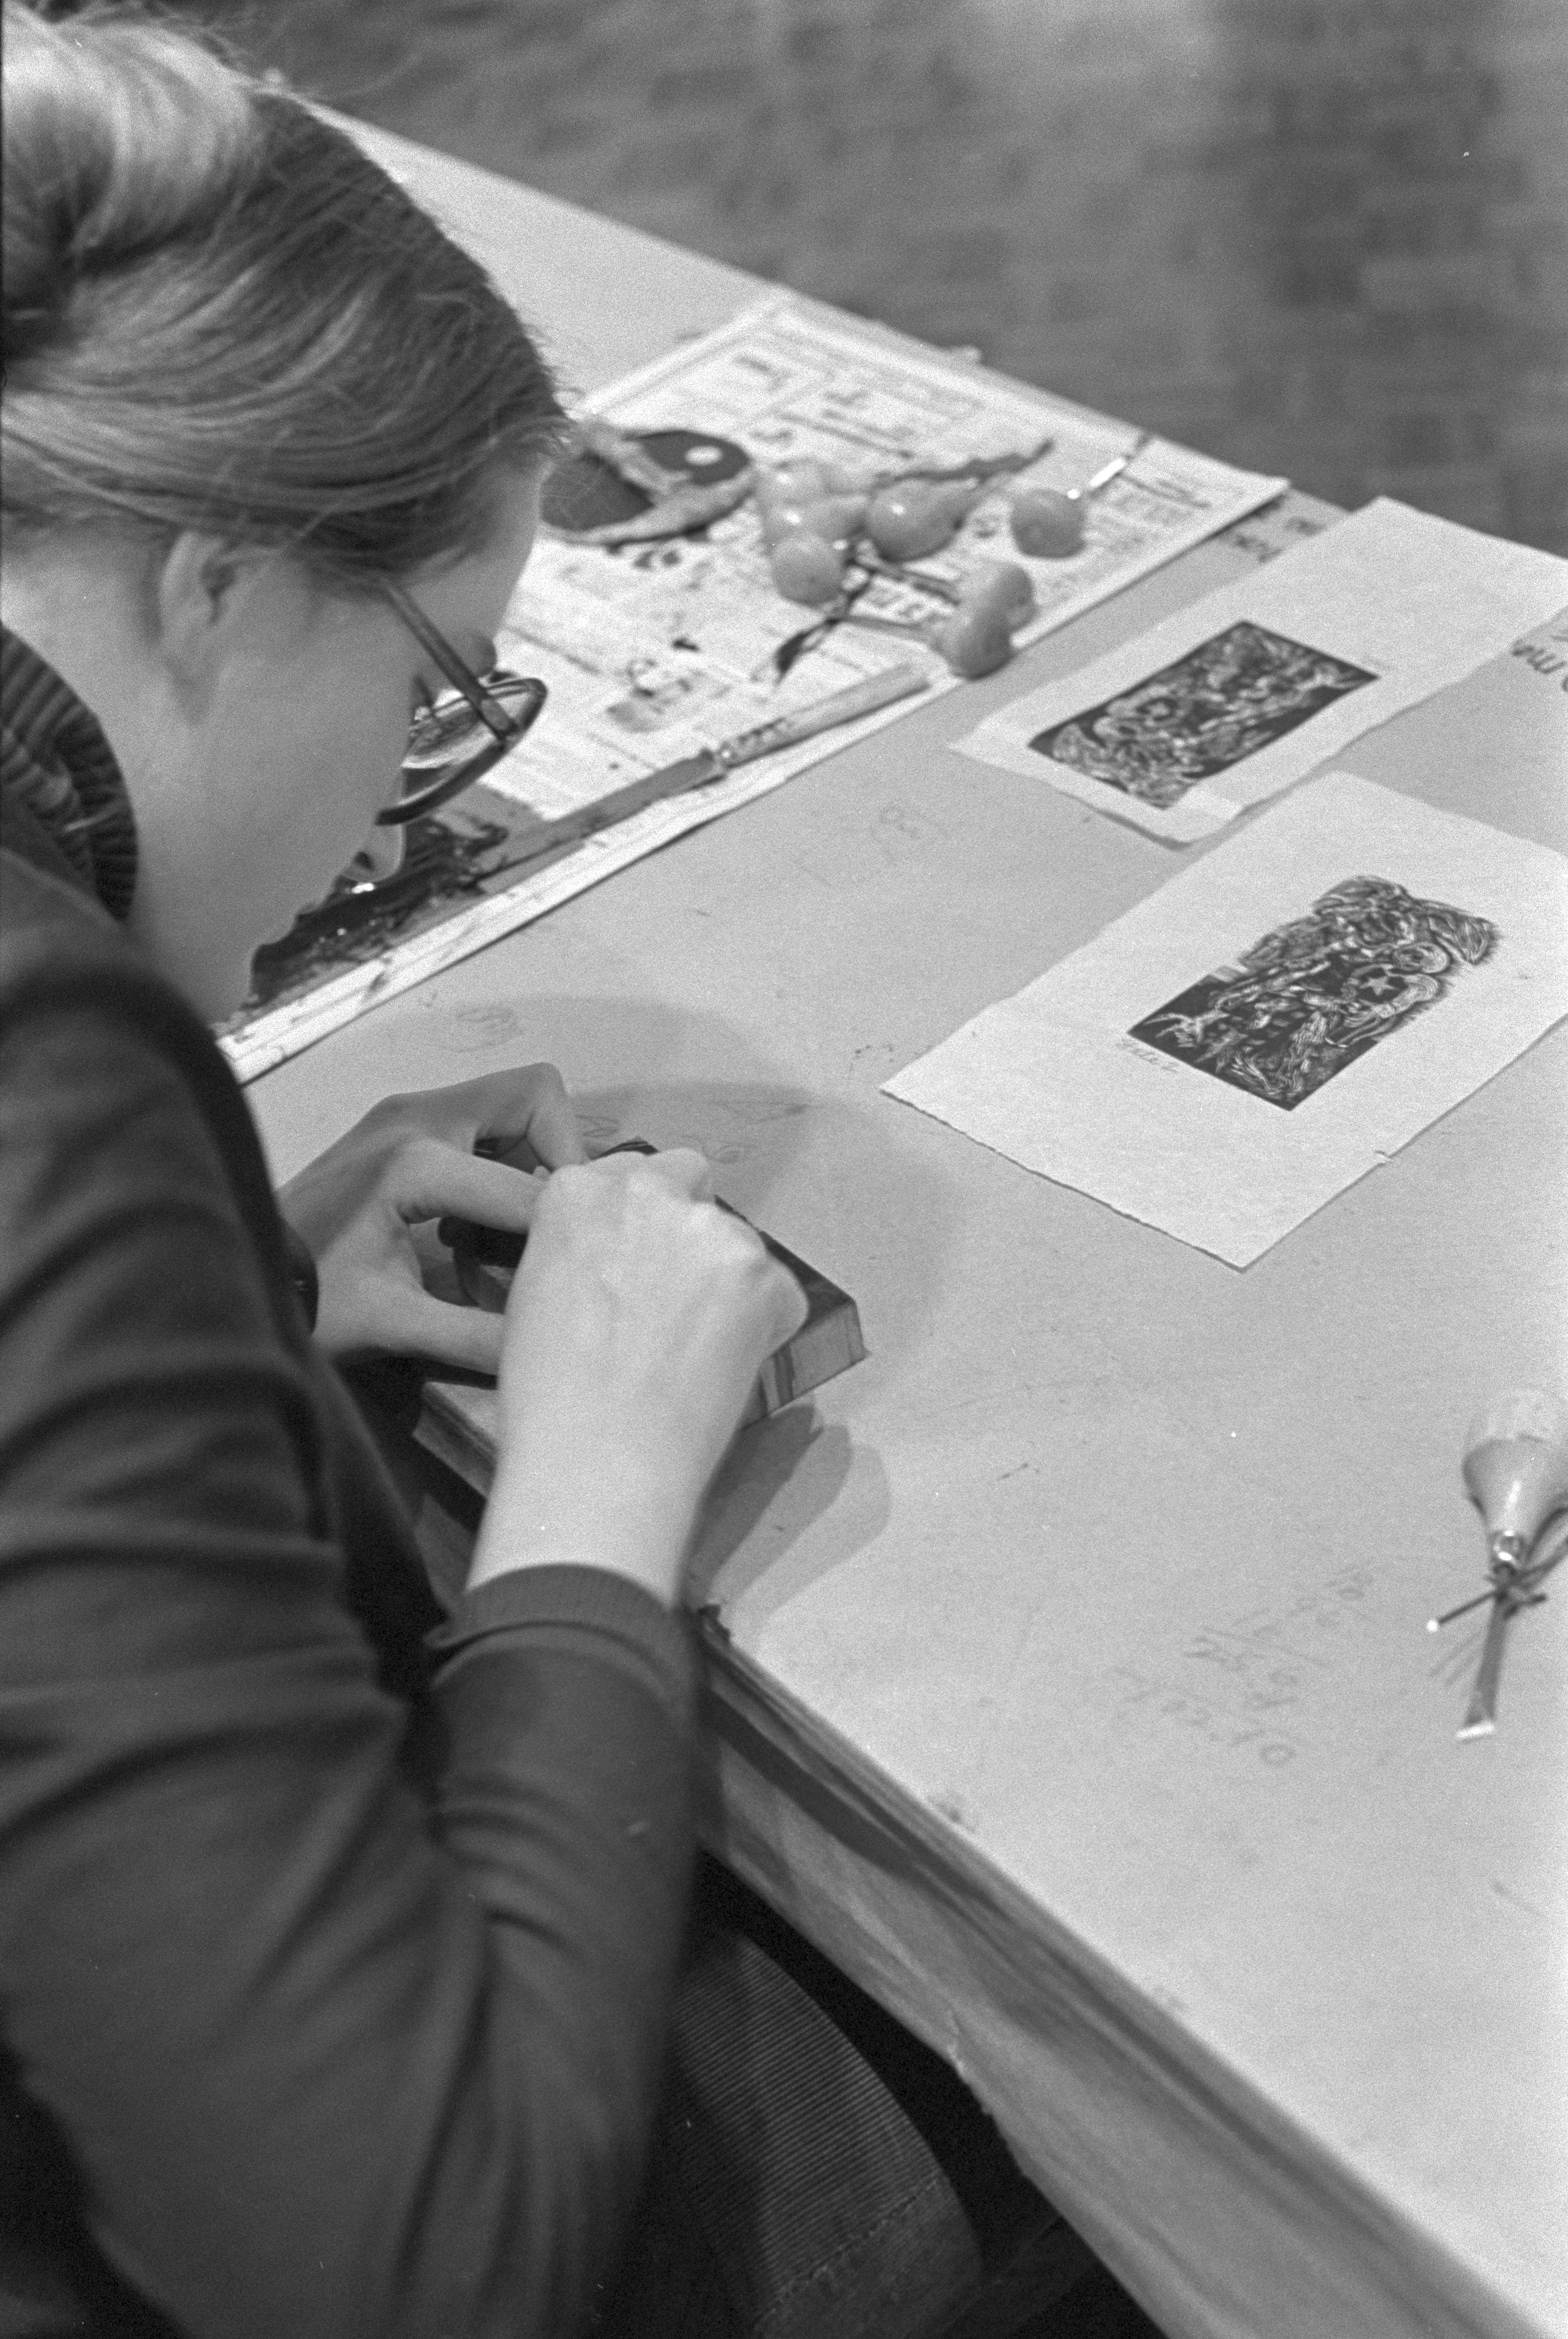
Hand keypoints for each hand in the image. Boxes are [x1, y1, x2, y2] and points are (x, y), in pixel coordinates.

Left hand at [277, 1066, 585, 1367]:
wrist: (233, 1270)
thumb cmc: (306, 1295)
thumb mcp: (393, 1324)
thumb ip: (476, 1337)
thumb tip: (545, 1353)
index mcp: (417, 1161)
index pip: (530, 1187)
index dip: (566, 1230)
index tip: (582, 1266)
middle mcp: (416, 1118)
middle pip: (535, 1096)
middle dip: (562, 1158)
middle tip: (559, 1225)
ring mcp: (405, 1114)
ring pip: (511, 1105)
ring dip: (529, 1162)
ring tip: (510, 1234)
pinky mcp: (398, 1125)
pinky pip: (478, 1123)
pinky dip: (496, 1164)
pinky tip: (470, 1230)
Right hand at [470, 1149, 807, 1604]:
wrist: (596, 1461)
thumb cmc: (552, 1402)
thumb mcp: (537, 1295)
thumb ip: (584, 1250)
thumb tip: (621, 1260)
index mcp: (576, 1192)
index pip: (631, 1176)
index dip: (640, 1225)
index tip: (640, 1263)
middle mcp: (646, 1193)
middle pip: (690, 1180)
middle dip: (688, 1227)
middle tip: (676, 1298)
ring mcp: (709, 1230)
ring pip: (736, 1241)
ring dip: (727, 1283)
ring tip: (692, 1355)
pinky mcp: (762, 1275)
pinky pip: (779, 1294)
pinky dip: (764, 1327)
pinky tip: (720, 1371)